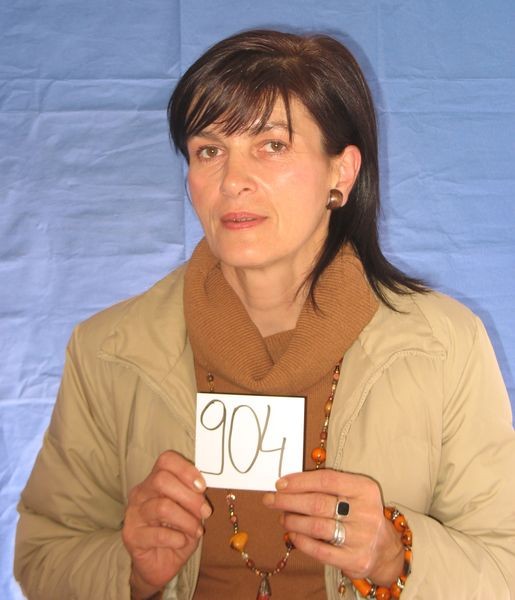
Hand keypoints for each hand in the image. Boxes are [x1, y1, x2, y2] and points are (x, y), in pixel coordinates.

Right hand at [122, 451, 211, 597]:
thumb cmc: (177, 532)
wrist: (160, 563)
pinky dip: (177, 538)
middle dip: (189, 497)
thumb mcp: (190, 511)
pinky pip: (158, 533)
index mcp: (155, 480)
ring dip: (187, 520)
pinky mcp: (131, 535)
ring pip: (162, 507)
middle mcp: (141, 492)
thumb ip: (194, 495)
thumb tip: (203, 487)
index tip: (202, 486)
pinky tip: (182, 542)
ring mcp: (133, 513)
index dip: (186, 470)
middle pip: (162, 480)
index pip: (166, 460)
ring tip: (197, 531)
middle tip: (205, 512)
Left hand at [262, 469, 402, 586]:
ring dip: (293, 521)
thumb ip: (326, 487)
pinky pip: (320, 551)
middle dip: (289, 501)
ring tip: (283, 517)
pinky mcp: (355, 560)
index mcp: (364, 489)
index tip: (280, 484)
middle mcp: (365, 512)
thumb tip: (288, 485)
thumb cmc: (358, 513)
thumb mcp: (352, 493)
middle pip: (318, 503)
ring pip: (317, 527)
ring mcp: (361, 537)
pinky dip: (302, 541)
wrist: (385, 548)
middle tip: (271, 500)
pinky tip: (292, 534)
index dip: (300, 481)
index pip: (327, 480)